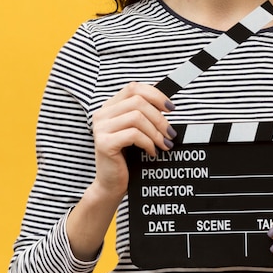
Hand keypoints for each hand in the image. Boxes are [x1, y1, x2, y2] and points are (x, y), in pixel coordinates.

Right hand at [91, 82, 175, 200]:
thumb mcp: (138, 131)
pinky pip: (133, 134)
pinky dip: (148, 142)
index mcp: (110, 107)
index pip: (133, 88)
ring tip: (164, 144)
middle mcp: (102, 114)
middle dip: (159, 117)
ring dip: (156, 131)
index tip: (170, 107)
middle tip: (170, 133)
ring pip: (137, 117)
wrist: (112, 184)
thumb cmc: (128, 157)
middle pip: (137, 101)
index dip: (155, 94)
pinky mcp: (104, 143)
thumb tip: (167, 101)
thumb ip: (146, 114)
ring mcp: (101, 128)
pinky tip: (152, 152)